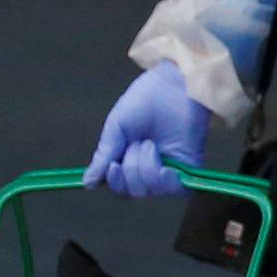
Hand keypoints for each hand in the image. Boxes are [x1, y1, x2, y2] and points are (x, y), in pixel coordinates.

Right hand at [84, 64, 209, 196]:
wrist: (173, 85)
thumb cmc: (145, 99)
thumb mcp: (116, 126)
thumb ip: (104, 155)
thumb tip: (88, 182)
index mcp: (127, 157)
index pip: (118, 186)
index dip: (115, 182)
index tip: (114, 166)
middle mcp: (147, 167)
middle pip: (133, 192)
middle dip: (131, 169)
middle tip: (138, 143)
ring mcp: (168, 169)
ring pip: (151, 191)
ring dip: (146, 168)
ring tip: (151, 144)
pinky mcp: (188, 168)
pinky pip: (175, 190)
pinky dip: (166, 182)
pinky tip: (165, 168)